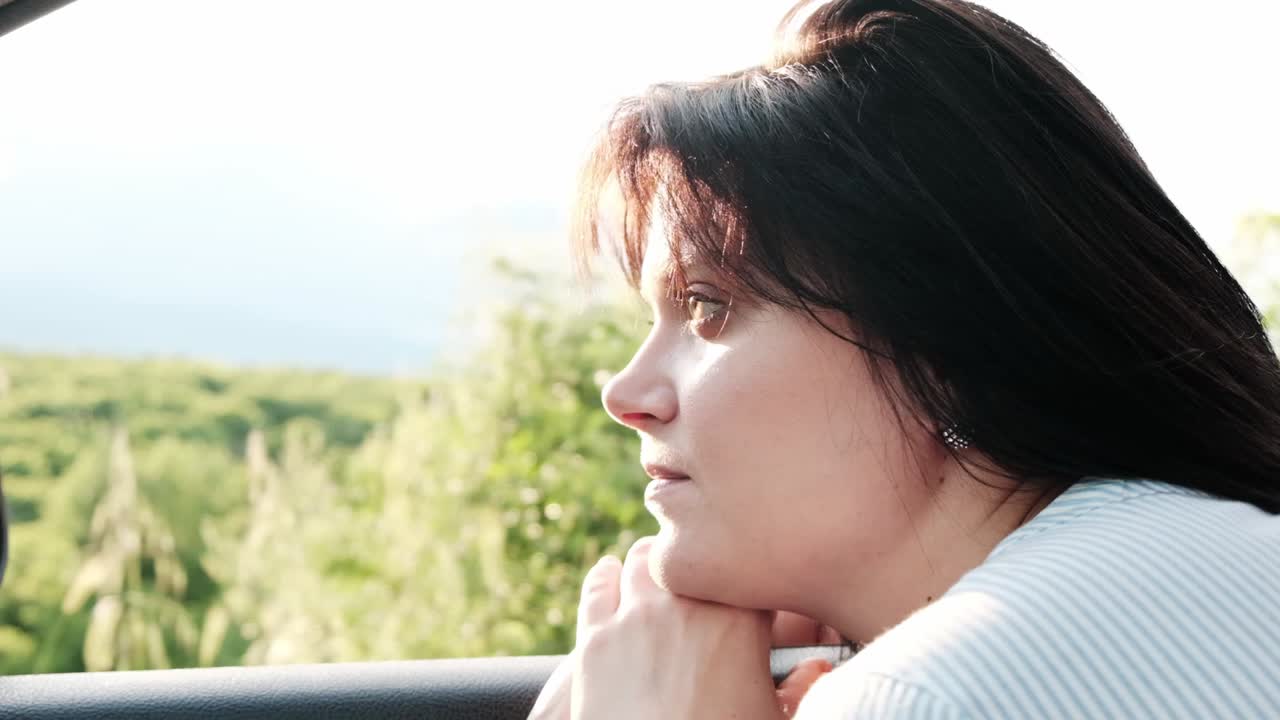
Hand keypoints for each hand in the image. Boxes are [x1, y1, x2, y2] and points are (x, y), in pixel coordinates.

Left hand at [528, 537, 833, 719]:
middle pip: (690, 553)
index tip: (745, 584)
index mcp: (740, 618)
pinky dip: (605, 577)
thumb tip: (816, 669)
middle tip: (698, 578)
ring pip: (640, 559)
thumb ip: (802, 688)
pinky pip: (597, 587)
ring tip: (655, 568)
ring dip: (651, 562)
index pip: (746, 569)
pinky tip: (610, 573)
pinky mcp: (595, 639)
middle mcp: (686, 604)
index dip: (746, 573)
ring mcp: (636, 618)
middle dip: (694, 563)